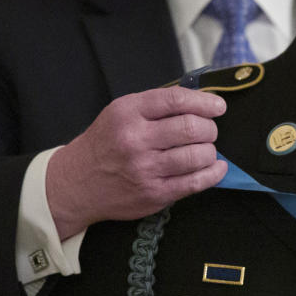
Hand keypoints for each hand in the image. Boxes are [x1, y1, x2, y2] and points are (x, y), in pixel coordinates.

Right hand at [46, 86, 227, 239]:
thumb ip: (157, 105)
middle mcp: (136, 140)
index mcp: (129, 113)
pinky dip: (213, 173)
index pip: (177, 100)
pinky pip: (195, 182)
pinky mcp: (154, 194)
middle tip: (208, 131)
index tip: (218, 106)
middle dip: (209, 128)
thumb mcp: (122, 112)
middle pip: (192, 128)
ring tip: (205, 149)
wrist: (77, 183)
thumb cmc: (106, 142)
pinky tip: (216, 167)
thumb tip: (202, 101)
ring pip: (198, 155)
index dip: (205, 102)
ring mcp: (145, 169)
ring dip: (210, 150)